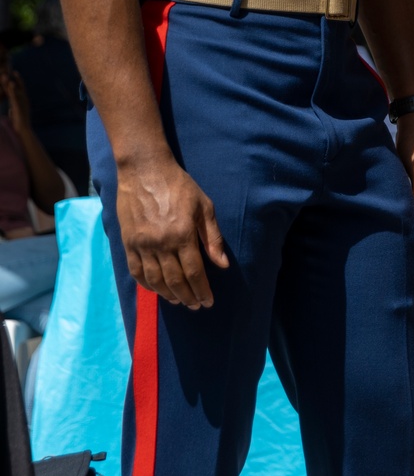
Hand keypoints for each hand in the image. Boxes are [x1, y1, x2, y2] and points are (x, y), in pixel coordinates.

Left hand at [0, 66, 31, 137]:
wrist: (23, 131)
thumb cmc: (19, 125)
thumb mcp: (15, 115)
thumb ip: (13, 110)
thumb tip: (11, 110)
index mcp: (23, 102)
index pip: (19, 89)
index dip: (16, 81)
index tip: (14, 73)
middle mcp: (24, 101)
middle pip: (19, 88)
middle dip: (14, 79)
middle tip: (10, 71)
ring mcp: (22, 103)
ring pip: (16, 91)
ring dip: (11, 83)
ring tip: (6, 76)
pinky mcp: (19, 107)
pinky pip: (15, 97)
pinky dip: (13, 90)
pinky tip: (11, 84)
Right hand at [116, 152, 228, 307]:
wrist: (144, 170)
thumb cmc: (179, 185)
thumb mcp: (203, 206)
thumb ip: (212, 237)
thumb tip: (222, 264)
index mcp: (182, 234)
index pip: (194, 271)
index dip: (202, 290)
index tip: (208, 301)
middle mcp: (161, 243)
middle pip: (175, 280)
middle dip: (187, 296)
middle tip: (195, 305)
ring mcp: (142, 245)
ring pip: (155, 280)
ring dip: (168, 295)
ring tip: (179, 300)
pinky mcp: (128, 243)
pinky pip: (136, 272)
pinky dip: (147, 285)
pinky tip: (157, 289)